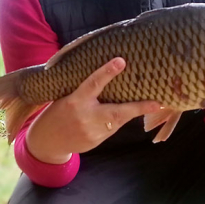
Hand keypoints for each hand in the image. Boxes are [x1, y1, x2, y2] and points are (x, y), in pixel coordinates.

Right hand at [25, 57, 160, 163]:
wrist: (47, 141)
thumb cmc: (57, 112)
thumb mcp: (65, 97)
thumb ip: (83, 90)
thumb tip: (105, 75)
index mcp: (75, 101)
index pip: (93, 84)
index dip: (107, 72)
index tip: (121, 61)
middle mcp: (86, 118)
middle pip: (117, 112)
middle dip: (138, 108)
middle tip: (157, 103)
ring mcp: (92, 133)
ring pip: (118, 121)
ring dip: (132, 112)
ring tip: (150, 105)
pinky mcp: (96, 142)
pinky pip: (111, 129)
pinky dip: (117, 121)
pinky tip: (118, 116)